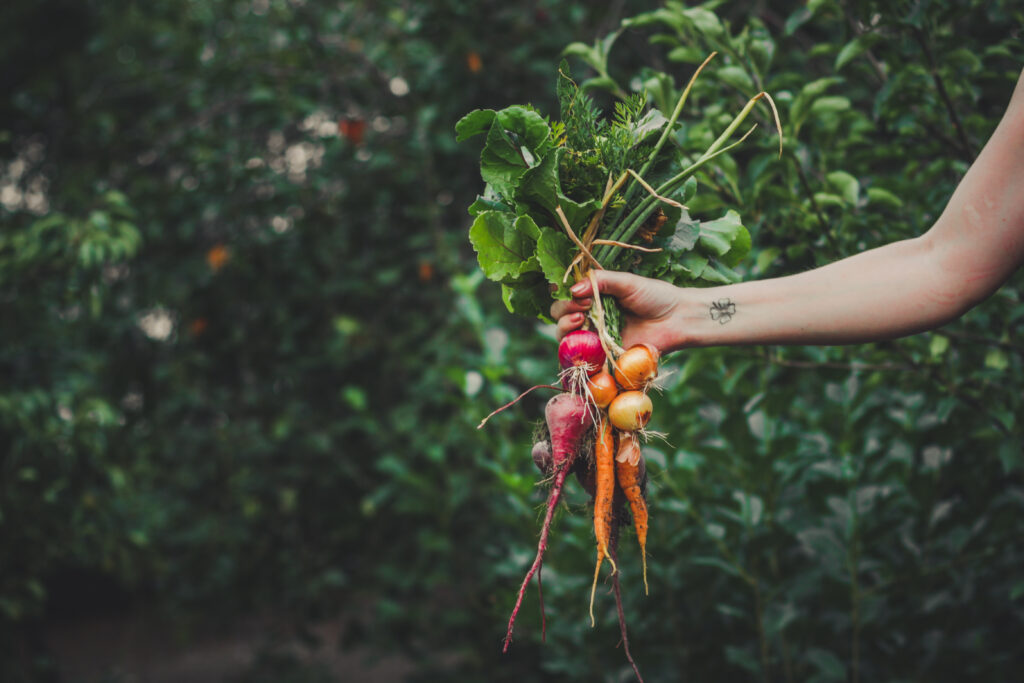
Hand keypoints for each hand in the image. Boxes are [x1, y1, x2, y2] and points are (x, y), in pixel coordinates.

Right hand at [550, 270, 685, 352]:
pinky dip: (578, 356)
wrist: (678, 319)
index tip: (580, 296)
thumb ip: (601, 281)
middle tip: (582, 310)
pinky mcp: (606, 358)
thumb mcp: (626, 282)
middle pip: (560, 319)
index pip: (566, 300)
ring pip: (566, 341)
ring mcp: (597, 341)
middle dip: (564, 314)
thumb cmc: (656, 297)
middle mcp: (591, 320)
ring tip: (581, 322)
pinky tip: (585, 346)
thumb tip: (573, 290)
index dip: (566, 298)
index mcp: (594, 300)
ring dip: (566, 331)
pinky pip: (584, 361)